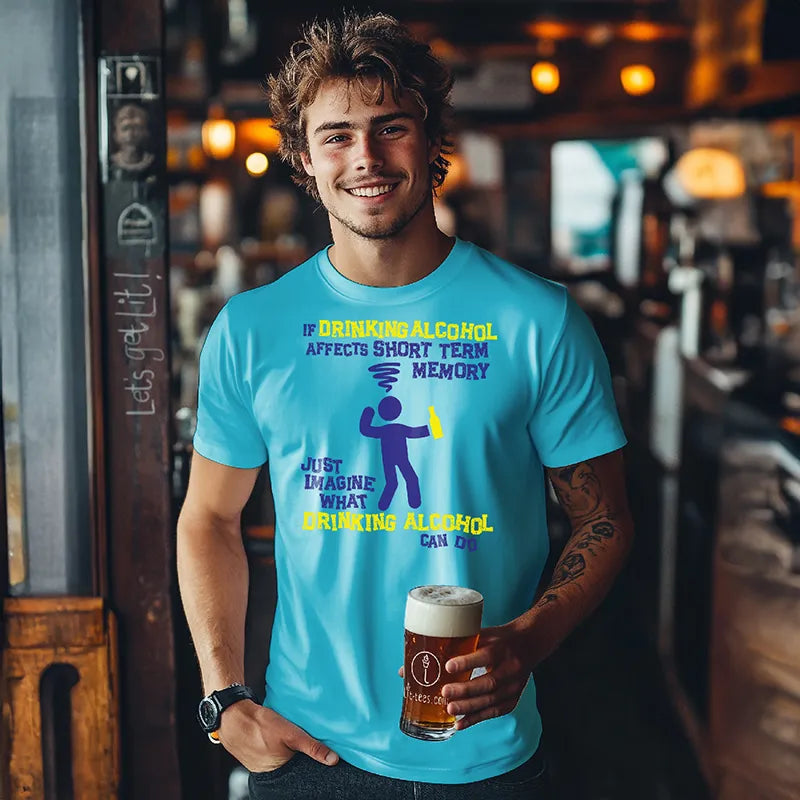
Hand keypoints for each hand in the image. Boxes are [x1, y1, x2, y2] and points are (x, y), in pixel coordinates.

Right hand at [217, 702, 338, 771]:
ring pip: (280, 759)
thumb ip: (312, 747)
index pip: (301, 773)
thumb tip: (332, 760)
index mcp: (279, 772)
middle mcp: (269, 773)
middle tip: (298, 743)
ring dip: (285, 750)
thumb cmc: (259, 725)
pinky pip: (269, 753)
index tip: (317, 758)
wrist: (232, 715)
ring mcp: (259, 765)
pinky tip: (275, 736)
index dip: (309, 766)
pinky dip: (274, 746)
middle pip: (291, 766)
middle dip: (297, 757)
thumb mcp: (291, 734)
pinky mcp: (253, 755)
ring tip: (287, 738)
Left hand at [440, 623, 533, 730]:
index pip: (485, 656)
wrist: (529, 644)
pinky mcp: (513, 699)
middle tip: (445, 693)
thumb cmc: (500, 639)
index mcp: (502, 648)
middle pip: (488, 683)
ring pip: (491, 701)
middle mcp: (510, 668)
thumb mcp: (485, 634)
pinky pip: (494, 712)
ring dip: (469, 708)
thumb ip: (464, 643)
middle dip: (465, 690)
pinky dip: (476, 718)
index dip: (467, 662)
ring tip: (450, 710)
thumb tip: (435, 651)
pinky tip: (460, 723)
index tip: (448, 666)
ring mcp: (514, 686)